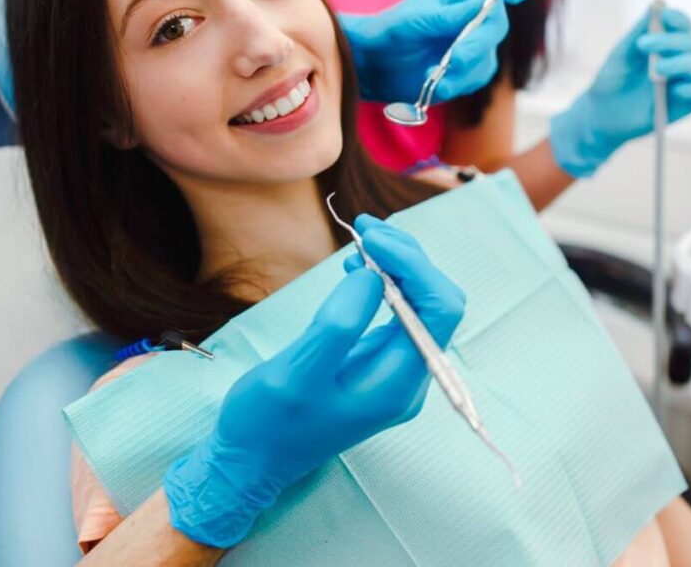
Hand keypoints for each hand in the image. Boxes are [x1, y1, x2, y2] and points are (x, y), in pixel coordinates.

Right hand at [163, 223, 464, 547]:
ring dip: (396, 264)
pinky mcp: (377, 361)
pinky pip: (398, 311)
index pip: (439, 309)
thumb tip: (374, 276)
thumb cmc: (267, 423)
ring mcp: (395, 368)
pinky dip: (383, 281)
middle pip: (436, 300)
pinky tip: (357, 267)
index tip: (372, 239)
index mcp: (398, 382)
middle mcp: (408, 375)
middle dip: (407, 257)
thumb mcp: (294, 373)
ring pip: (420, 302)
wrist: (251, 461)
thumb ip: (338, 326)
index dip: (414, 264)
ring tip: (361, 239)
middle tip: (364, 229)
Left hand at [340, 0, 541, 103]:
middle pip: (500, 20)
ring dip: (464, 64)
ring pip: (489, 53)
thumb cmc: (394, 29)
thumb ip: (447, 14)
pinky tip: (434, 81)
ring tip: (436, 72)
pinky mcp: (473, 67)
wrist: (378, 65)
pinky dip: (456, 82)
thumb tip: (480, 4)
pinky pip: (477, 76)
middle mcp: (480, 8)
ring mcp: (479, 39)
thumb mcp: (416, 19)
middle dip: (478, 40)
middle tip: (455, 55)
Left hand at [549, 7, 690, 177]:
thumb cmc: (613, 80)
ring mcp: (687, 81)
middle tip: (645, 45)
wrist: (603, 114)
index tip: (664, 16)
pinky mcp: (689, 103)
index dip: (678, 19)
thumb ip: (639, 30)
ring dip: (683, 63)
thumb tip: (656, 5)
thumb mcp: (622, 53)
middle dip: (672, 41)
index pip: (682, 25)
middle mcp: (681, 59)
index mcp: (666, 43)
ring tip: (658, 70)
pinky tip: (675, 90)